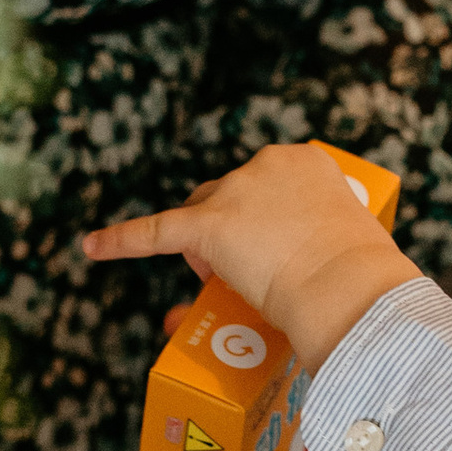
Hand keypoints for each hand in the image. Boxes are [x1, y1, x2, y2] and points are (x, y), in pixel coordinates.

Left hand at [84, 144, 413, 369]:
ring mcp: (236, 191)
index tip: (274, 251)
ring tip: (231, 283)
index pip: (264, 187)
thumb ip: (310, 246)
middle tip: (249, 274)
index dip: (260, 223)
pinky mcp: (207, 224)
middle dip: (228, 232)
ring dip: (205, 246)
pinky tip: (93, 247)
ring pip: (199, 214)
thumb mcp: (337, 247)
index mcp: (306, 162)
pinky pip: (156, 231)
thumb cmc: (358, 279)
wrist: (352, 288)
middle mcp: (267, 164)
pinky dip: (123, 240)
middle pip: (225, 196)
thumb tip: (274, 280)